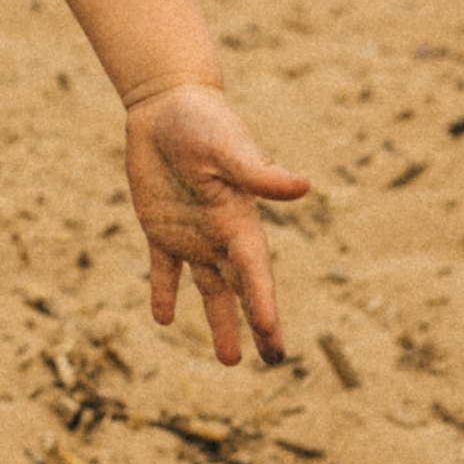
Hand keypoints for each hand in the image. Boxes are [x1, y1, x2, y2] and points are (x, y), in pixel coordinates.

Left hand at [124, 83, 310, 364]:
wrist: (168, 102)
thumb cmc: (203, 121)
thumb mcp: (229, 146)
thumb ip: (259, 172)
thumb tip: (303, 187)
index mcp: (239, 220)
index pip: (255, 273)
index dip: (263, 306)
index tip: (273, 339)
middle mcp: (220, 233)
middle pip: (242, 289)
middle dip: (257, 325)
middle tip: (273, 360)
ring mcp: (191, 233)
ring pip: (208, 288)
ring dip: (219, 322)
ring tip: (230, 359)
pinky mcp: (160, 226)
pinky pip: (163, 268)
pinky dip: (164, 291)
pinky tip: (162, 318)